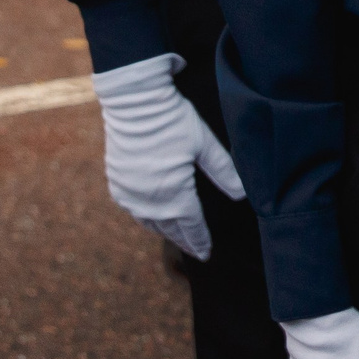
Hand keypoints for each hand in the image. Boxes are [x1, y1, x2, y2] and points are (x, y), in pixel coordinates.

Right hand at [90, 53, 245, 260]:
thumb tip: (242, 195)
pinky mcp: (116, 182)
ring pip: (149, 222)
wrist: (134, 104)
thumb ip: (223, 171)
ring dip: (164, 230)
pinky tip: (151, 216)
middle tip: (194, 252)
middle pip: (170, 228)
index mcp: (175, 195)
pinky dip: (145, 216)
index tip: (207, 254)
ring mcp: (130, 193)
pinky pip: (132, 209)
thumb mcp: (204, 144)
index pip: (191, 226)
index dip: (200, 241)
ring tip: (176, 236)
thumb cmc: (173, 121)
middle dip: (184, 240)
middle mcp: (149, 201)